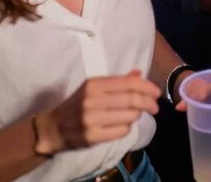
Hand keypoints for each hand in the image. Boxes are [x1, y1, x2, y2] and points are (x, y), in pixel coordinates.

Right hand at [34, 70, 159, 154]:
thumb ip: (117, 82)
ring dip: (137, 116)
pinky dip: (127, 128)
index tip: (156, 92)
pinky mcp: (92, 137)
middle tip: (155, 107)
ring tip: (135, 115)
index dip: (146, 87)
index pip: (127, 83)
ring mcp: (92, 119)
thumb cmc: (77, 104)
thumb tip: (138, 73)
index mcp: (94, 84)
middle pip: (131, 99)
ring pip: (128, 116)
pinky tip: (123, 125)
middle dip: (148, 103)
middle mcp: (92, 99)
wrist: (54, 128)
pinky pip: (121, 131)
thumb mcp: (93, 88)